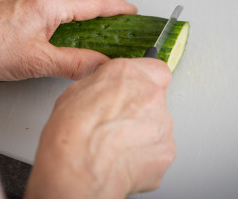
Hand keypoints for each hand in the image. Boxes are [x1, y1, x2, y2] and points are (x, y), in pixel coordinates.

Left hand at [0, 0, 136, 79]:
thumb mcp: (37, 62)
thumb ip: (76, 63)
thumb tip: (103, 66)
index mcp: (49, 2)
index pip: (96, 2)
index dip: (119, 9)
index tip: (133, 14)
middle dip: (104, 3)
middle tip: (116, 22)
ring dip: (84, 0)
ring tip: (91, 22)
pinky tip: (62, 17)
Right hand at [25, 58, 174, 198]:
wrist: (80, 169)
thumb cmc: (71, 133)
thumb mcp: (76, 92)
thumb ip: (103, 86)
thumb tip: (106, 90)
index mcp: (128, 74)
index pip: (154, 69)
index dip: (145, 81)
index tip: (135, 89)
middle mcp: (151, 95)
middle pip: (156, 99)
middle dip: (141, 110)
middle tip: (118, 124)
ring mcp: (163, 124)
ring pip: (157, 126)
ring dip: (142, 134)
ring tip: (115, 146)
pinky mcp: (166, 152)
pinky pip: (157, 151)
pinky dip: (143, 156)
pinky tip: (122, 161)